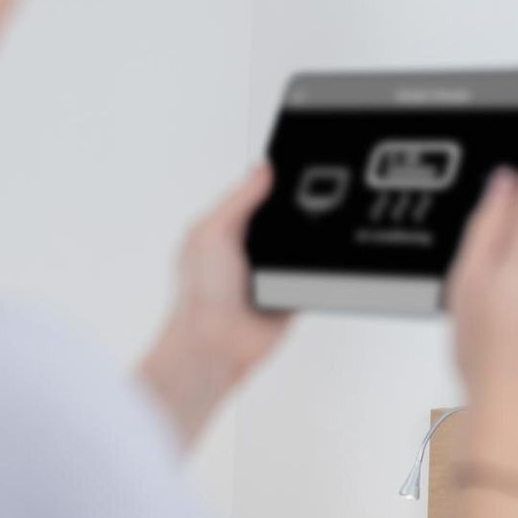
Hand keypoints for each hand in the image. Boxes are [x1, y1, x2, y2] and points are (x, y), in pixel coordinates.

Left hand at [139, 165, 289, 446]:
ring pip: (302, 245)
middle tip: (315, 203)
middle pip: (285, 217)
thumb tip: (263, 169)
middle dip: (298, 212)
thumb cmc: (199, 296)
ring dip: (308, 243)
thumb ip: (239, 200)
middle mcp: (249, 247)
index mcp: (226, 227)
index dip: (275, 182)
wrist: (215, 347)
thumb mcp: (213, 233)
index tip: (296, 170)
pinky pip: (313, 274)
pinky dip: (318, 270)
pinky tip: (314, 265)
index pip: (257, 194)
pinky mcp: (291, 293)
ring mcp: (271, 271)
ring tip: (311, 239)